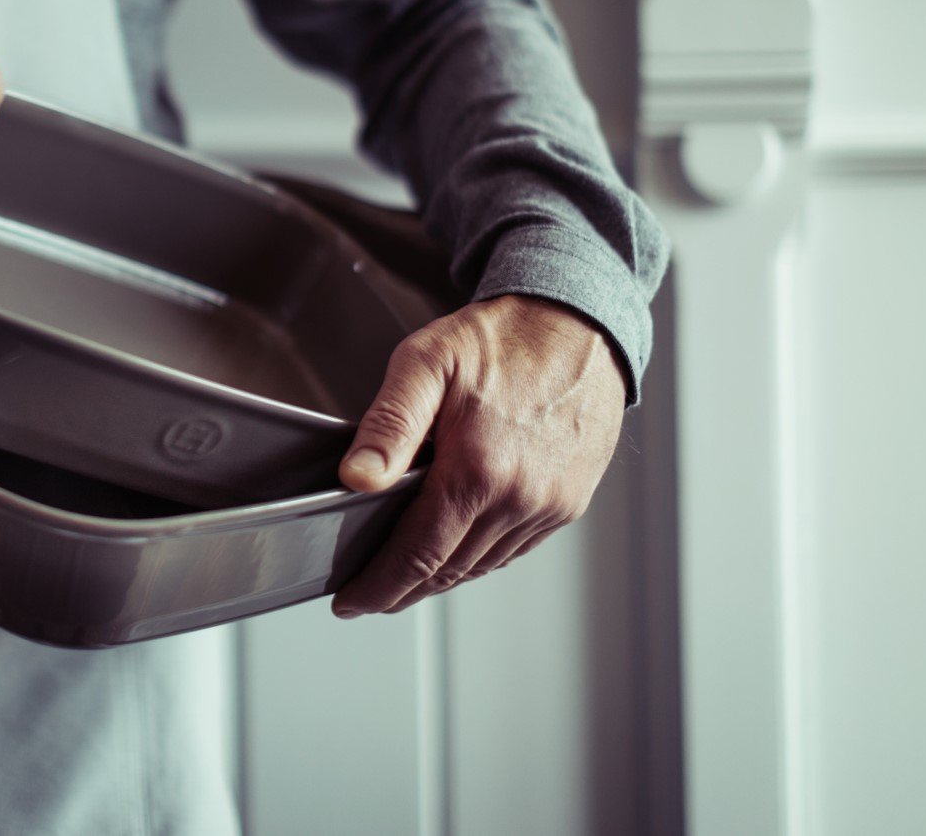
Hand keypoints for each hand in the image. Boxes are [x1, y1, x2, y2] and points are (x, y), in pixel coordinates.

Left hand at [332, 294, 625, 616]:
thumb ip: (389, 425)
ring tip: (402, 575)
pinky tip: (454, 549)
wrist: (577, 323)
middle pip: (447, 571)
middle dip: (401, 590)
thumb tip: (356, 480)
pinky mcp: (568, 503)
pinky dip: (477, 558)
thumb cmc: (499, 339)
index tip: (349, 601)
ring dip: (439, 578)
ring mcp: (548, 506)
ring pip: (481, 567)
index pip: (417, 555)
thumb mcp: (426, 362)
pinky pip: (513, 549)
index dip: (378, 586)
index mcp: (477, 471)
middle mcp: (519, 499)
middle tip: (367, 594)